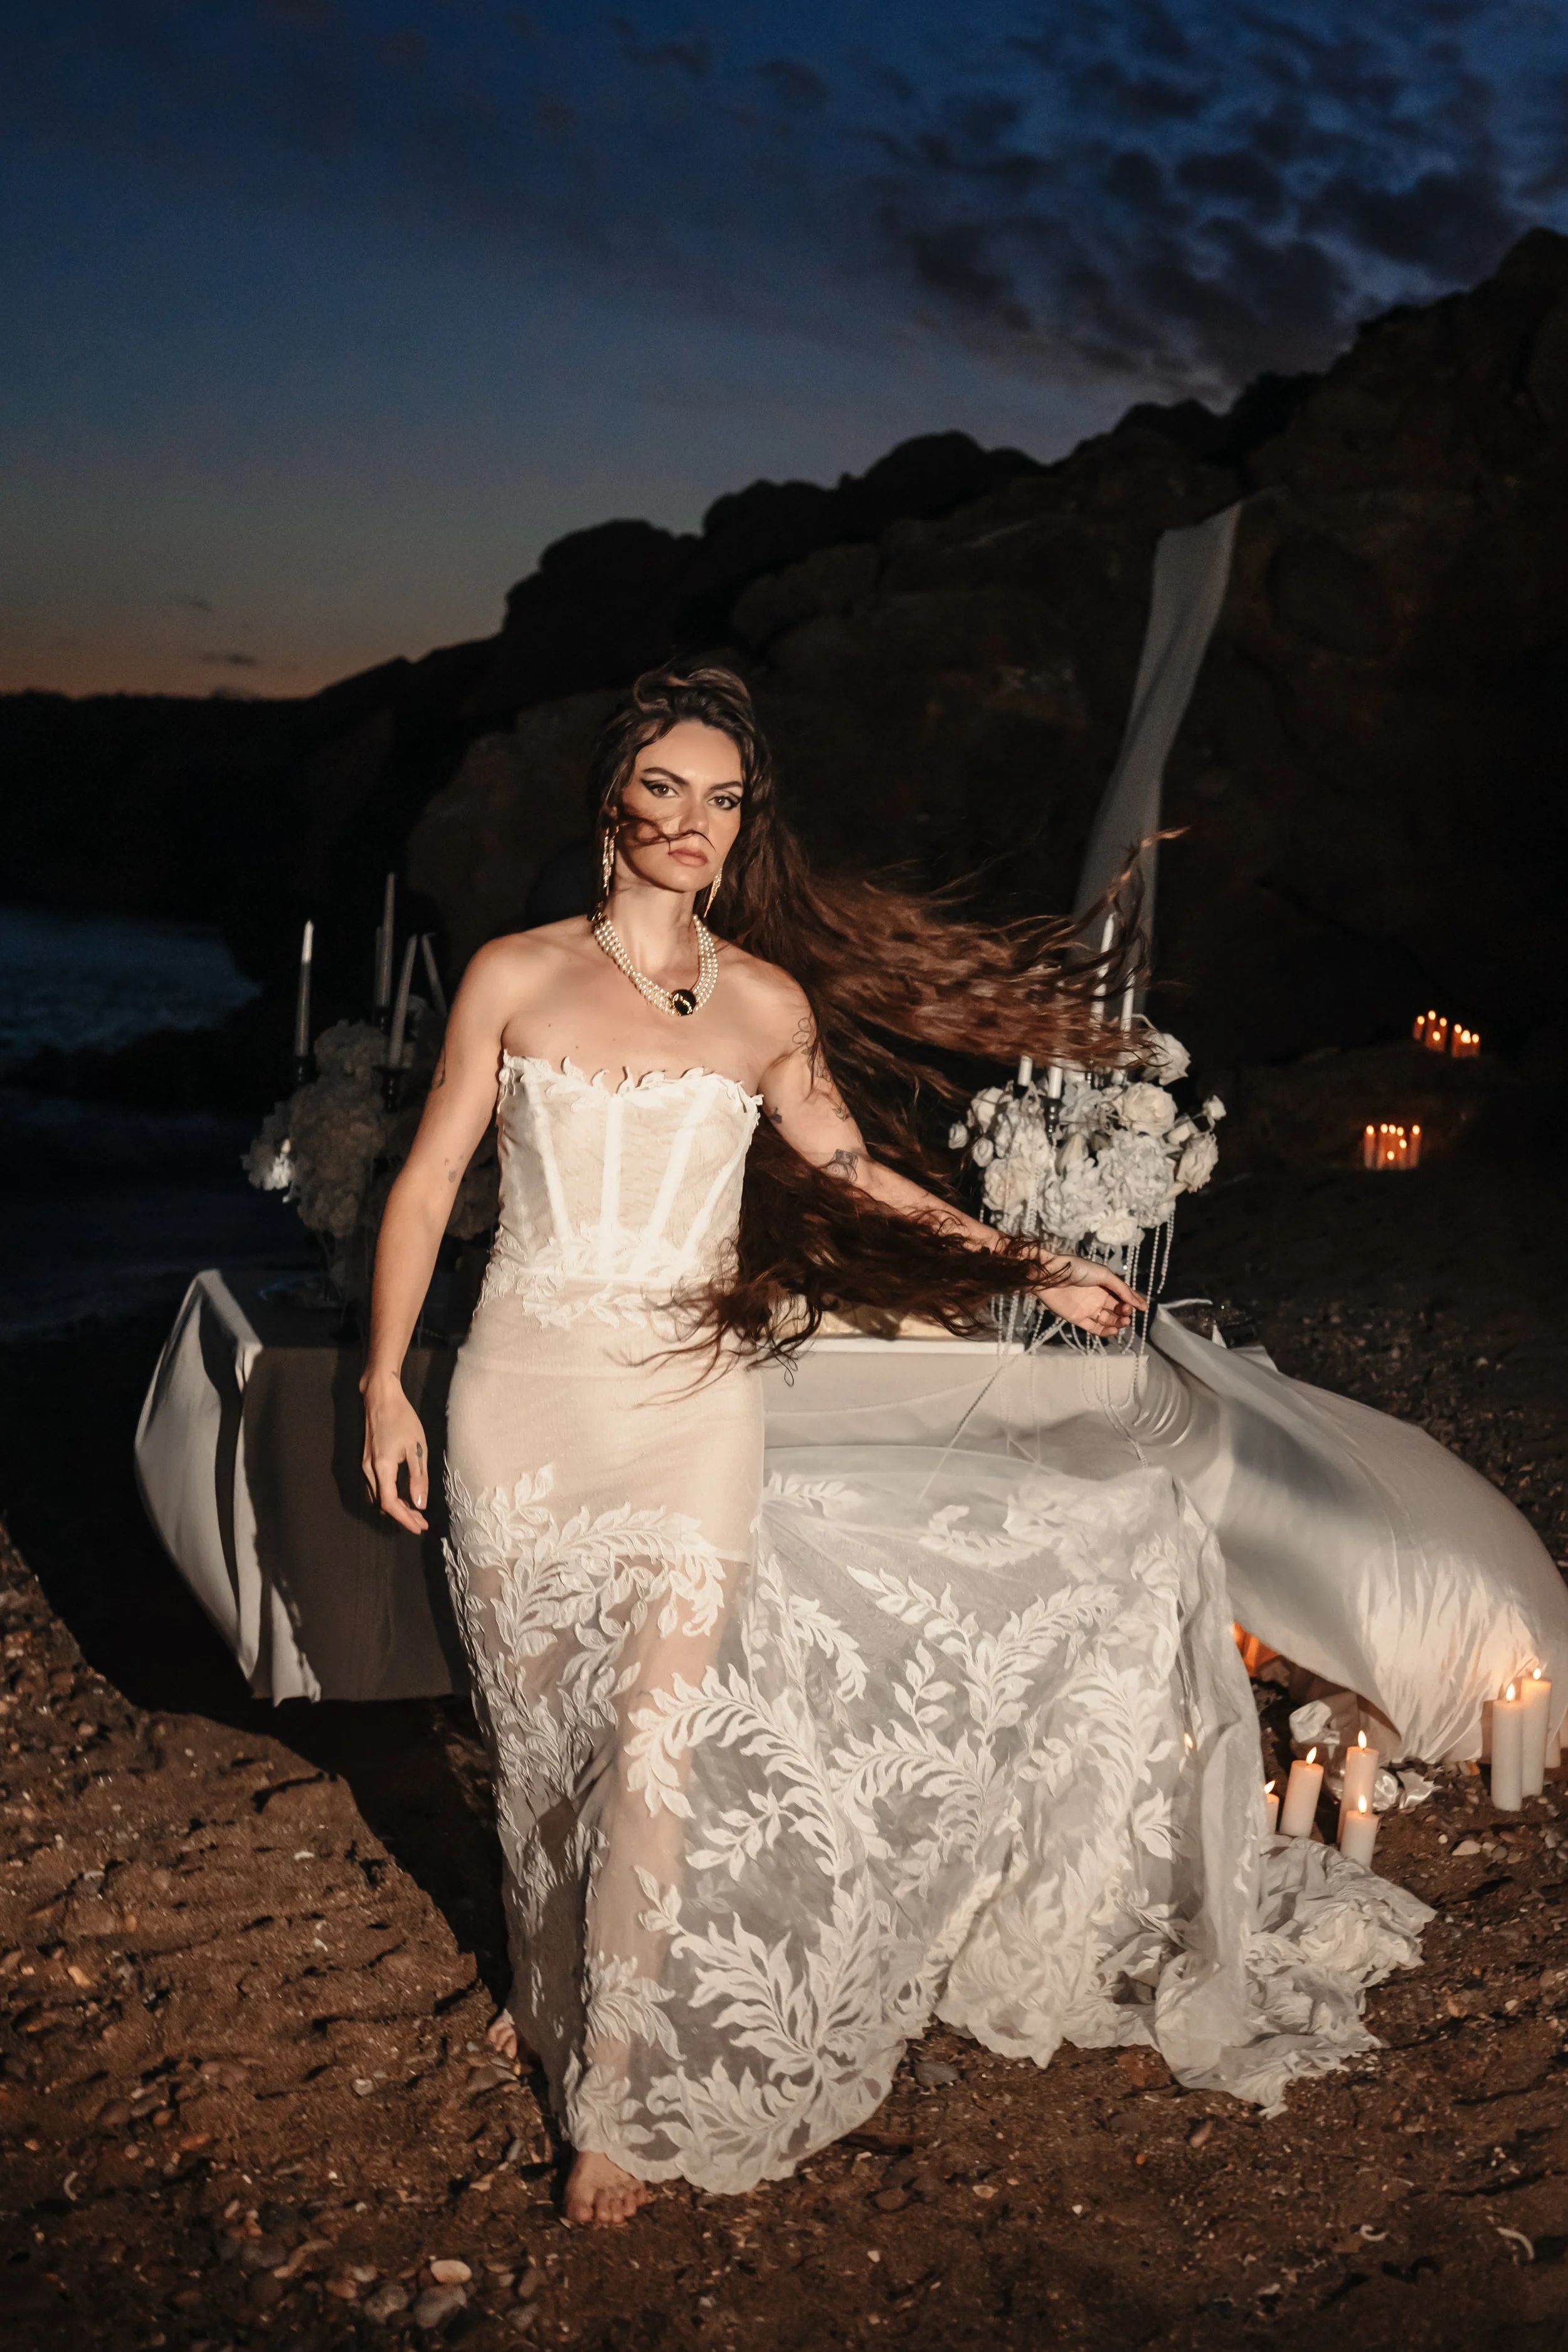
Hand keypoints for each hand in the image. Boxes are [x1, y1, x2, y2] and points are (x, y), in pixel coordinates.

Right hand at [360, 1370, 430, 1533]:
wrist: (380, 1398)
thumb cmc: (401, 1419)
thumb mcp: (416, 1449)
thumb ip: (418, 1478)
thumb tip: (419, 1504)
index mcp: (382, 1468)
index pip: (390, 1504)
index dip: (405, 1519)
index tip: (419, 1527)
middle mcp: (369, 1470)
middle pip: (383, 1504)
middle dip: (402, 1516)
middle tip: (421, 1523)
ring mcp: (365, 1465)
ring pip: (378, 1496)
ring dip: (396, 1508)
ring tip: (415, 1513)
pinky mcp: (367, 1460)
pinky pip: (376, 1486)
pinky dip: (389, 1496)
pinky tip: (402, 1496)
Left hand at [1035, 1255, 1145, 1338]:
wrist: (1052, 1276)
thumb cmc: (1078, 1270)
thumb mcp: (1104, 1275)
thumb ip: (1120, 1289)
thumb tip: (1136, 1302)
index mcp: (1104, 1284)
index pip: (1123, 1295)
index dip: (1134, 1301)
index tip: (1144, 1308)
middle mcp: (1097, 1297)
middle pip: (1116, 1309)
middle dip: (1125, 1312)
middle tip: (1127, 1313)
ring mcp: (1088, 1308)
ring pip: (1108, 1320)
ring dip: (1118, 1322)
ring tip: (1124, 1321)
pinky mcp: (1077, 1318)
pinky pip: (1094, 1328)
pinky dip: (1105, 1331)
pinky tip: (1114, 1330)